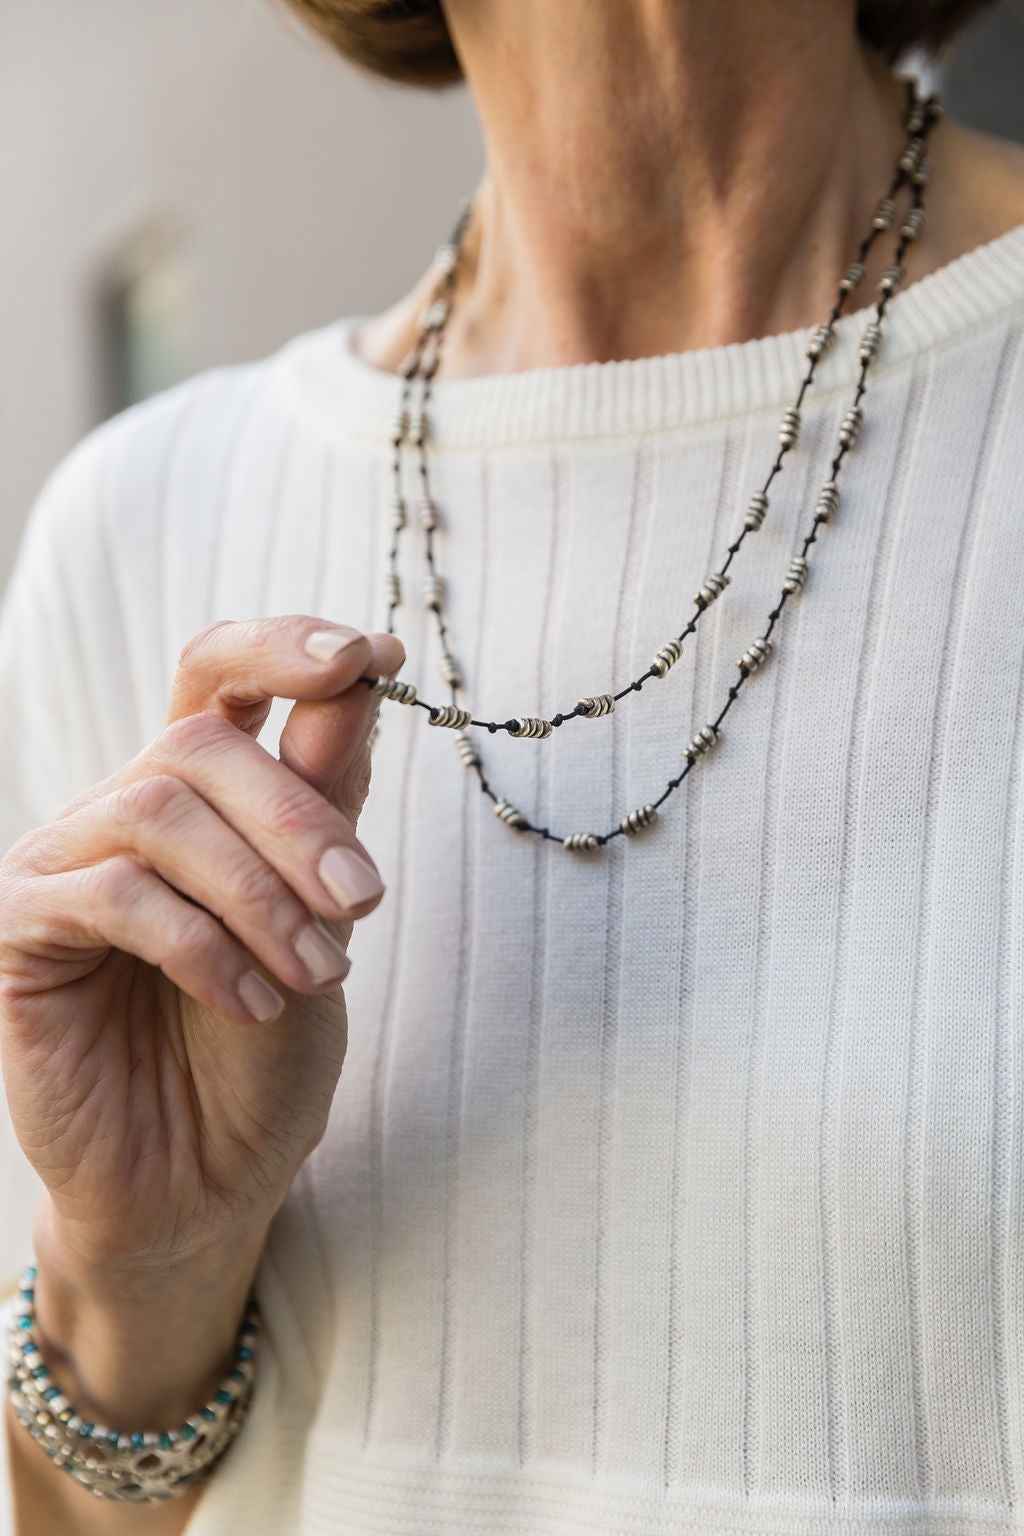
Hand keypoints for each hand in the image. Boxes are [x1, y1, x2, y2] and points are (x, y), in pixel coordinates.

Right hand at [0, 616, 403, 1274]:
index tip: (371, 655)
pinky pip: (113, 894)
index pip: (221, 675)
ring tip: (316, 971)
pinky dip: (200, 942)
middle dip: (296, 816)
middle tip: (363, 902)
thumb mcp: (321, 920)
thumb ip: (324, 804)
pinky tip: (250, 1000)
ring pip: (160, 810)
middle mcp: (125, 810)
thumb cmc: (265, 1052)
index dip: (286, 646)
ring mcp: (65, 864)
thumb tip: (361, 678)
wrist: (205, 1182)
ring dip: (258, 892)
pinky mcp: (22, 930)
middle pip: (200, 739)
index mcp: (202, 797)